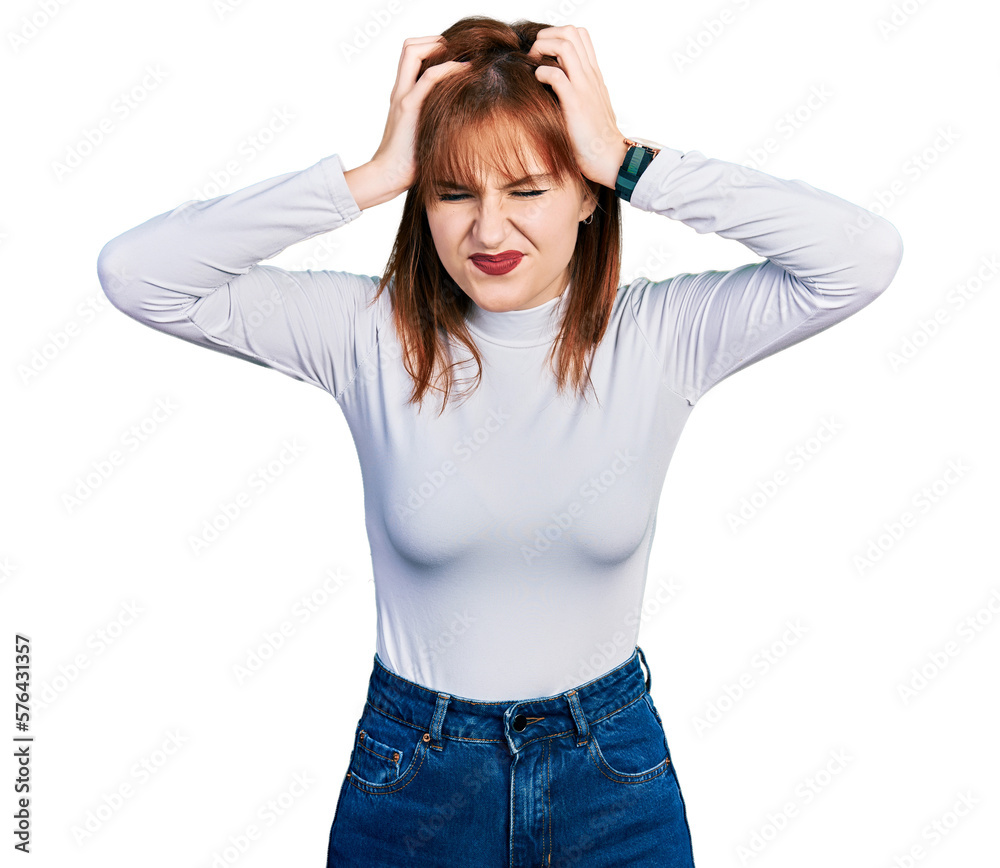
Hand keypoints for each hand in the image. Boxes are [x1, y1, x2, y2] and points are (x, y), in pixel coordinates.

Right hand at [370, 36, 467, 192]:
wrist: (390, 176)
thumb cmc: (410, 161)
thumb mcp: (424, 132)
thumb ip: (433, 119)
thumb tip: (461, 117)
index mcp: (402, 95)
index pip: (410, 56)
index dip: (430, 47)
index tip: (453, 57)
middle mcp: (400, 91)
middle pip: (409, 46)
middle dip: (434, 41)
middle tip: (456, 53)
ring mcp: (402, 97)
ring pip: (413, 52)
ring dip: (438, 47)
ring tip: (461, 58)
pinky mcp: (409, 108)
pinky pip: (429, 78)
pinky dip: (448, 69)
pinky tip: (464, 72)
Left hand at [527, 26, 626, 188]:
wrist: (609, 158)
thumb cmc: (596, 137)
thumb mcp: (591, 105)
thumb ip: (579, 90)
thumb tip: (558, 84)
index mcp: (593, 74)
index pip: (580, 35)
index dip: (558, 35)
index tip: (544, 51)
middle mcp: (590, 75)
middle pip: (572, 32)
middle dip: (547, 36)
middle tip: (536, 54)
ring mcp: (584, 87)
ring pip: (565, 46)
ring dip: (543, 48)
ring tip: (534, 64)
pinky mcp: (575, 103)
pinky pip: (556, 75)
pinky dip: (541, 73)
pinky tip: (538, 83)